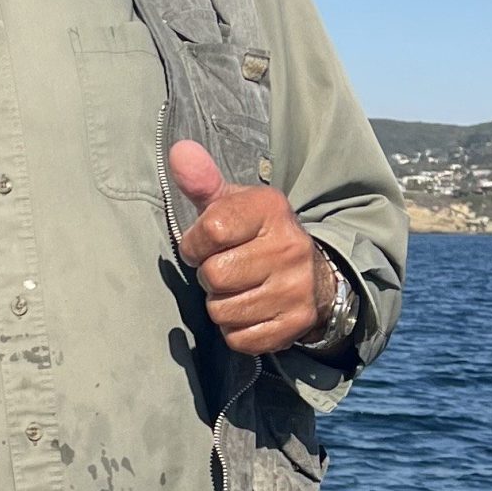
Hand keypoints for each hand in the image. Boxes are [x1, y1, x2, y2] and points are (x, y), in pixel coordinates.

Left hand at [169, 141, 333, 355]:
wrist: (312, 275)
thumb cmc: (255, 236)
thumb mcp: (232, 203)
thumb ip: (201, 181)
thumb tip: (178, 152)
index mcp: (271, 210)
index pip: (212, 229)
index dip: (196, 243)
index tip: (206, 244)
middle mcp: (290, 247)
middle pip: (214, 276)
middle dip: (210, 276)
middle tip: (227, 268)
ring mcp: (296, 289)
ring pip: (223, 311)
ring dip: (221, 305)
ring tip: (239, 289)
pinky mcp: (295, 324)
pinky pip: (239, 339)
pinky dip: (236, 330)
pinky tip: (251, 311)